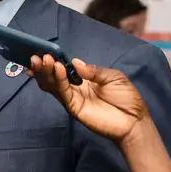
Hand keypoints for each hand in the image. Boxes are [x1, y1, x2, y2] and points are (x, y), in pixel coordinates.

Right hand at [28, 55, 147, 141]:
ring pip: (53, 84)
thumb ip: (94, 70)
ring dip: (45, 72)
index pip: (63, 68)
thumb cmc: (126, 98)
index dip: (53, 61)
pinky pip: (63, 92)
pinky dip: (58, 80)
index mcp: (83, 79)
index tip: (43, 51)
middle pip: (53, 76)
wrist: (134, 120)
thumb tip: (75, 61)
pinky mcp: (74, 107)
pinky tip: (57, 69)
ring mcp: (73, 98)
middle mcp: (75, 88)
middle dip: (44, 66)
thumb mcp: (113, 77)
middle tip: (36, 55)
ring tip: (42, 59)